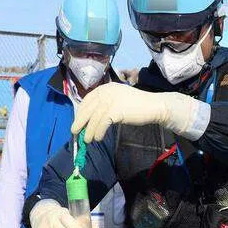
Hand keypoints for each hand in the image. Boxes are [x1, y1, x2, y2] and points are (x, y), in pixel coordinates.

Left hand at [72, 83, 200, 141]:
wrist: (153, 106)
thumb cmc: (137, 106)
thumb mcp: (118, 100)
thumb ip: (105, 104)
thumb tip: (91, 119)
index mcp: (105, 88)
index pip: (87, 100)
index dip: (80, 112)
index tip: (77, 122)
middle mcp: (106, 92)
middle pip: (87, 108)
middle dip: (79, 121)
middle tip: (75, 132)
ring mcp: (110, 100)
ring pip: (94, 118)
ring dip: (89, 131)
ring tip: (87, 140)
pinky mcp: (115, 110)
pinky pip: (102, 123)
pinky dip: (98, 132)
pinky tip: (98, 138)